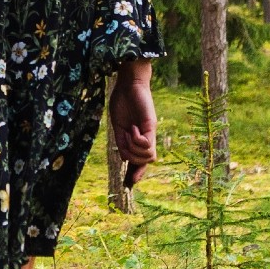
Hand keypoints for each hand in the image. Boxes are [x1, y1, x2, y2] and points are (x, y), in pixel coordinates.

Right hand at [108, 63, 157, 183]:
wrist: (128, 84)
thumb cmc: (122, 102)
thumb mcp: (118, 127)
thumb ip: (121, 143)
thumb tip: (124, 159)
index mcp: (137, 139)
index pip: (140, 161)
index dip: (135, 174)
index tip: (128, 184)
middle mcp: (147, 138)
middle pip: (144, 162)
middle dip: (132, 159)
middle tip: (125, 140)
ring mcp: (150, 132)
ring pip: (147, 156)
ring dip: (134, 149)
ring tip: (129, 133)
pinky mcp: (151, 126)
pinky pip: (147, 144)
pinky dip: (137, 140)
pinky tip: (133, 129)